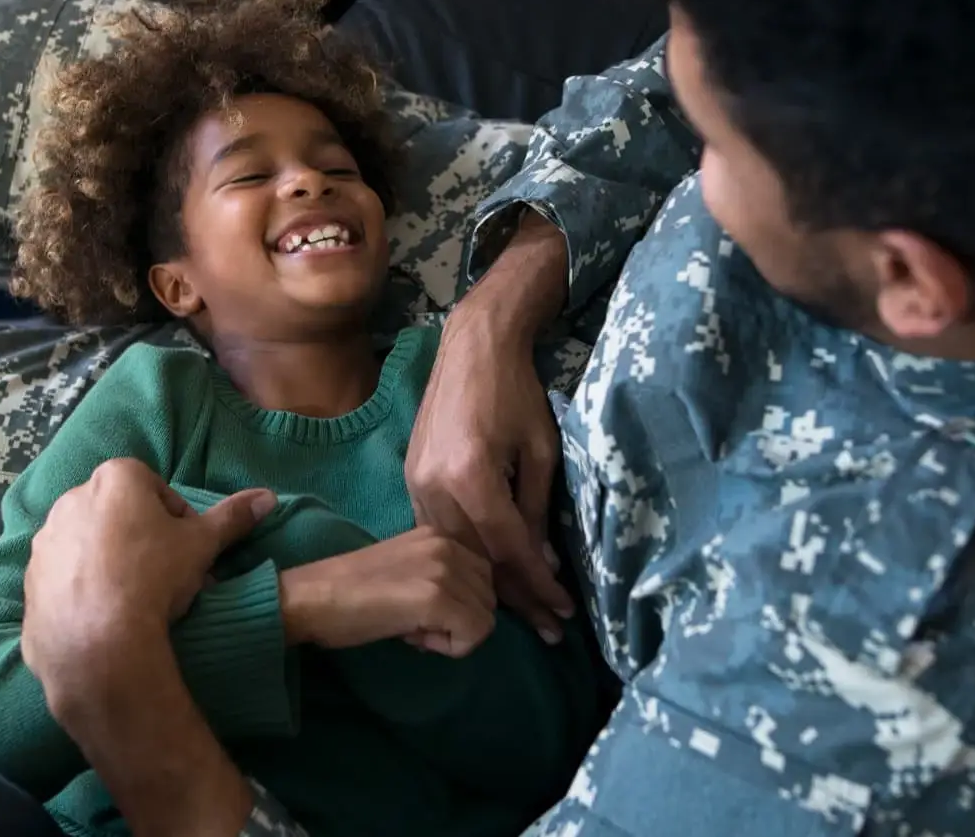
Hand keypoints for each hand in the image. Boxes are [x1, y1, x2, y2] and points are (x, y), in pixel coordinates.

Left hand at [21, 458, 273, 707]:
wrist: (99, 642)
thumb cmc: (154, 577)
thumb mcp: (203, 545)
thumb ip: (233, 517)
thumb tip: (267, 497)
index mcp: (115, 479)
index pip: (153, 487)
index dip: (174, 519)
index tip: (184, 549)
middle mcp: (72, 499)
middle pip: (117, 513)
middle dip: (139, 538)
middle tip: (162, 575)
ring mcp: (45, 540)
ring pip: (88, 544)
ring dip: (108, 562)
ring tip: (133, 601)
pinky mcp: (30, 579)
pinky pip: (64, 577)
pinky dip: (81, 590)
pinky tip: (103, 617)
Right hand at [280, 527, 495, 656]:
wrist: (312, 597)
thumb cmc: (348, 591)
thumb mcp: (405, 569)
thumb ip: (440, 577)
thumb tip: (466, 610)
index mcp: (439, 533)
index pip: (482, 578)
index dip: (458, 604)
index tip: (419, 610)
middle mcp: (448, 543)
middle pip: (489, 598)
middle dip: (460, 620)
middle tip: (415, 623)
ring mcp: (444, 569)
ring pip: (485, 618)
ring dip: (454, 635)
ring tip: (413, 627)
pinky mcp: (437, 598)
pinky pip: (474, 635)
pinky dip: (449, 647)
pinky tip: (414, 637)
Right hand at [406, 213, 574, 641]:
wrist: (472, 347)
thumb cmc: (516, 392)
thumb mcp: (540, 452)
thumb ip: (535, 511)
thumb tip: (543, 565)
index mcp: (471, 477)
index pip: (509, 550)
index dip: (539, 587)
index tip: (564, 613)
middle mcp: (435, 486)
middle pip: (478, 560)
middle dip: (517, 598)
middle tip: (550, 628)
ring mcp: (416, 483)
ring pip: (455, 552)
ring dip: (489, 584)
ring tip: (524, 612)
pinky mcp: (411, 477)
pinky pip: (438, 531)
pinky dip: (466, 556)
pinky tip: (488, 574)